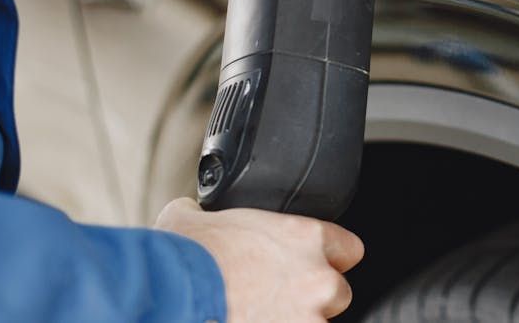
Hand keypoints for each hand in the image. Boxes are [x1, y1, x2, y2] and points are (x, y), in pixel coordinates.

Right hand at [156, 198, 363, 321]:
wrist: (169, 292)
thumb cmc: (183, 256)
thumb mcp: (197, 216)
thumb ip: (210, 212)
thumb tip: (193, 208)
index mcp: (306, 238)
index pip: (349, 249)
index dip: (328, 258)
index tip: (309, 265)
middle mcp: (317, 278)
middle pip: (337, 292)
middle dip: (312, 297)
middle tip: (278, 298)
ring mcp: (307, 318)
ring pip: (317, 322)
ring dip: (296, 319)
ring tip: (261, 315)